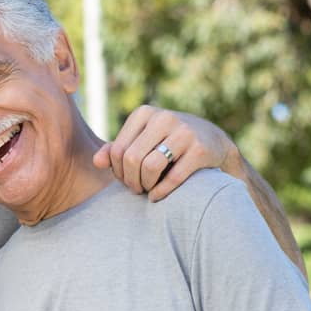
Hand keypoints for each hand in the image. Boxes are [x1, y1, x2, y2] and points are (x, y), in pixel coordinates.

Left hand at [93, 105, 239, 199]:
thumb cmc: (167, 143)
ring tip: (147, 190)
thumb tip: (96, 162)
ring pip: (150, 167)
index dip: (117, 171)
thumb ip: (115, 150)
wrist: (214, 142)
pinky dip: (161, 192)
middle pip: (131, 159)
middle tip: (136, 188)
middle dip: (130, 180)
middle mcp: (164, 118)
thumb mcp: (141, 141)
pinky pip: (173, 177)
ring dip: (145, 186)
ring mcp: (184, 132)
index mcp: (144, 113)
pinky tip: (157, 196)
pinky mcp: (200, 149)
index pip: (117, 150)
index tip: (125, 178)